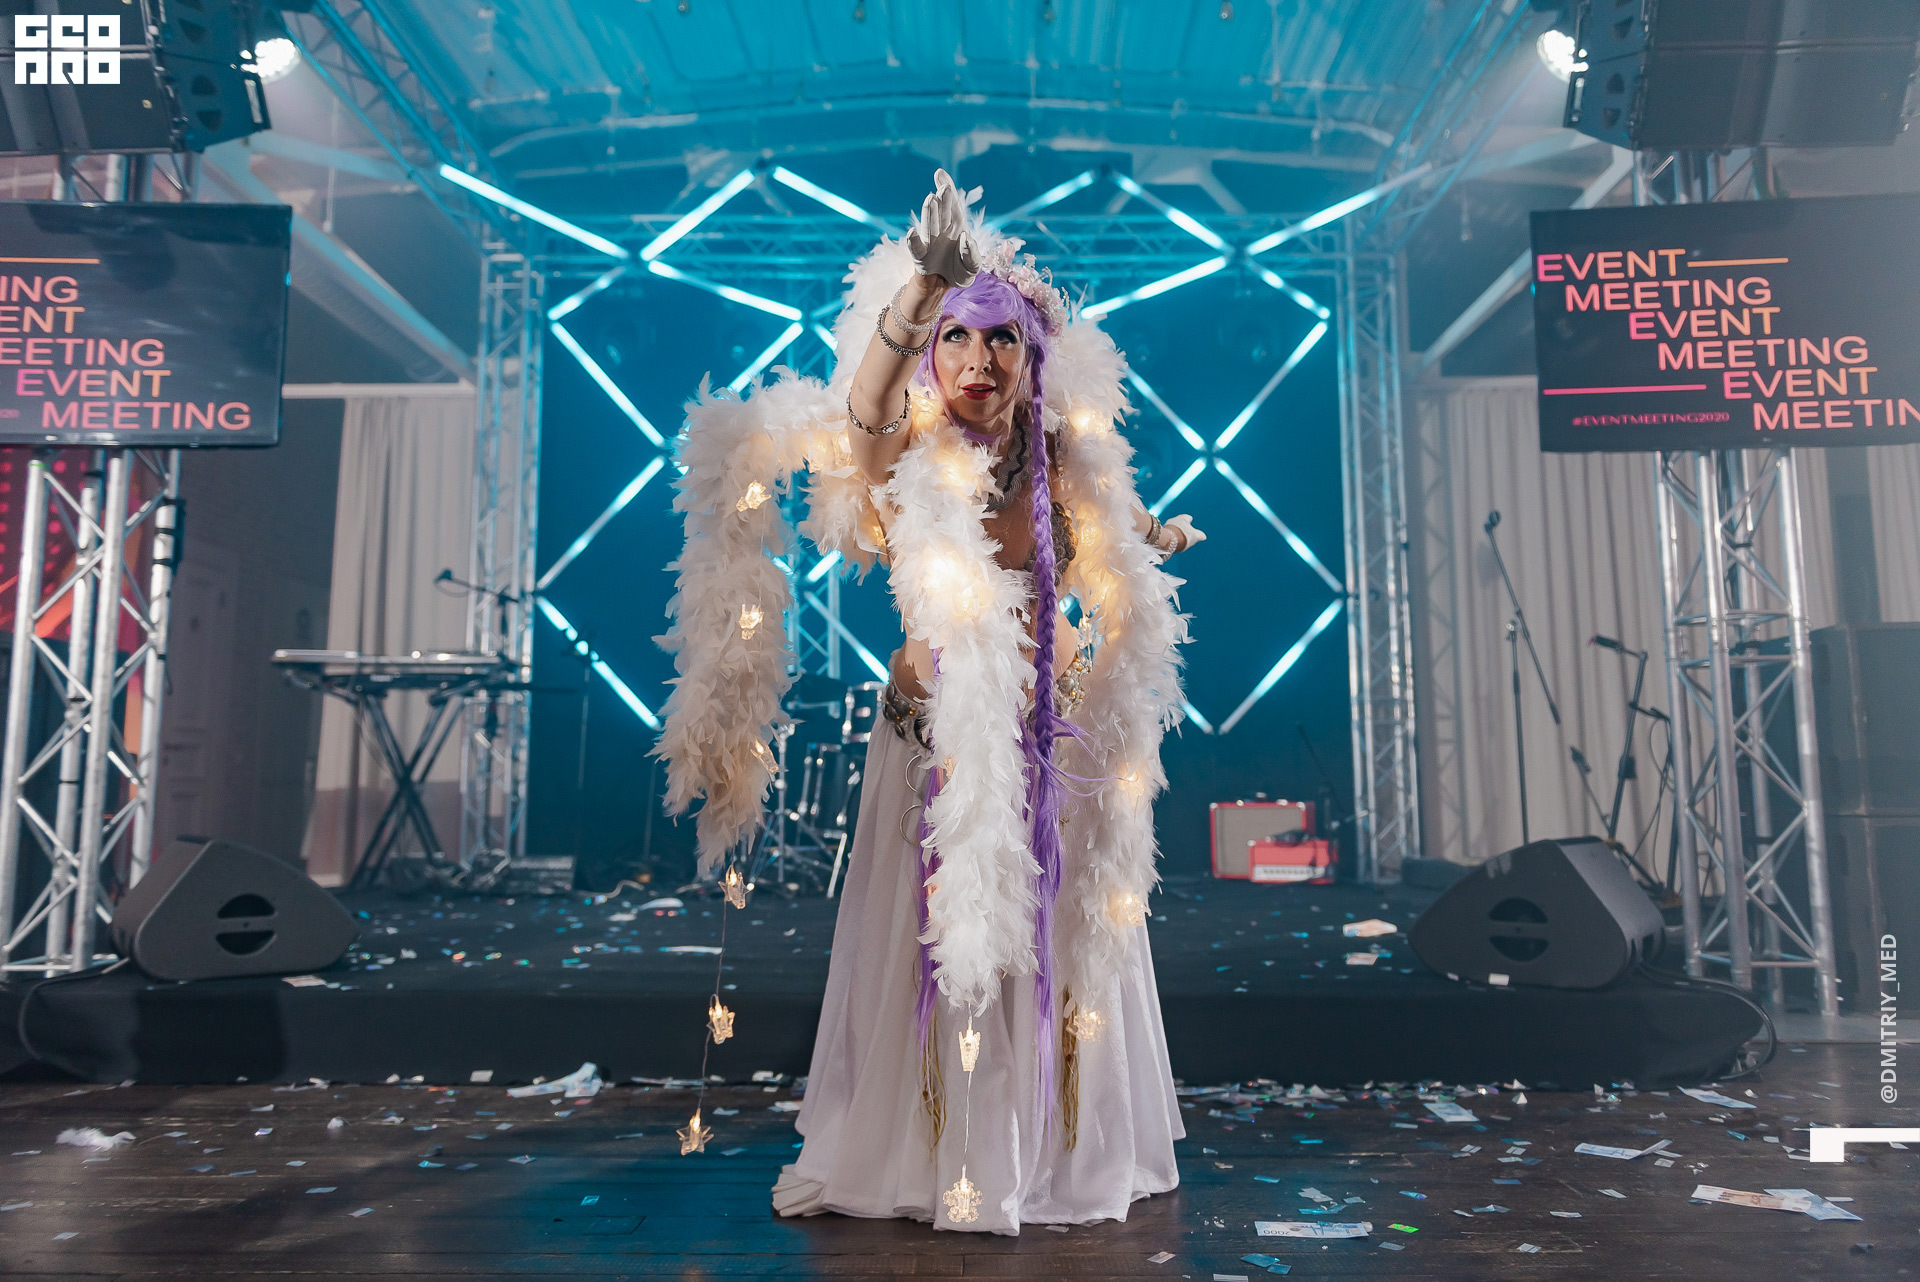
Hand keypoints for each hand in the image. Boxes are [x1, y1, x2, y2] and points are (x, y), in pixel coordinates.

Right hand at [905, 169, 977, 288]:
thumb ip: (972, 255)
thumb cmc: (961, 270)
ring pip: (929, 225)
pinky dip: (913, 240)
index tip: (939, 173)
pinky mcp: (920, 256)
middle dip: (943, 200)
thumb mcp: (973, 267)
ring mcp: (930, 241)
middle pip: (942, 212)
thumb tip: (966, 239)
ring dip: (930, 213)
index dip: (947, 189)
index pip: (953, 205)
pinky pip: (916, 247)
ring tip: (930, 200)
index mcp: (956, 226)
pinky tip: (911, 232)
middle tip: (943, 188)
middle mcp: (941, 230)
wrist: (944, 284)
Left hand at [1163, 514, 1204, 552]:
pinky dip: (1171, 536)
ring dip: (1176, 532)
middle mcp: (1173, 519)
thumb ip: (1200, 535)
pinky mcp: (1161, 532)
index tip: (1190, 520)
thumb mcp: (1195, 536)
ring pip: (1173, 528)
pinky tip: (1173, 542)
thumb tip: (1203, 536)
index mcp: (1182, 518)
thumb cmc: (1183, 536)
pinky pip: (1168, 533)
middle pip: (1179, 522)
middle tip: (1186, 533)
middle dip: (1182, 527)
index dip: (1189, 520)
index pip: (1187, 517)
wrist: (1168, 540)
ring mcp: (1166, 526)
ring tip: (1179, 539)